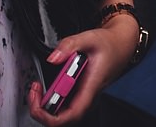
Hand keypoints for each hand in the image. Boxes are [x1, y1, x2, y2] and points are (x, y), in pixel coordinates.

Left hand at [24, 10, 141, 124]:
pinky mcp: (79, 93)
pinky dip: (49, 100)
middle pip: (62, 119)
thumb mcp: (90, 37)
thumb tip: (53, 58)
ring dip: (44, 105)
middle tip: (34, 89)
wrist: (121, 44)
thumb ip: (70, 44)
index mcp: (91, 87)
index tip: (37, 95)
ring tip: (37, 88)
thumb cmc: (110, 44)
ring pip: (61, 114)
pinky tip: (46, 87)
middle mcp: (87, 96)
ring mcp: (83, 96)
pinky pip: (62, 106)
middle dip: (40, 110)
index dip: (48, 115)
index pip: (70, 114)